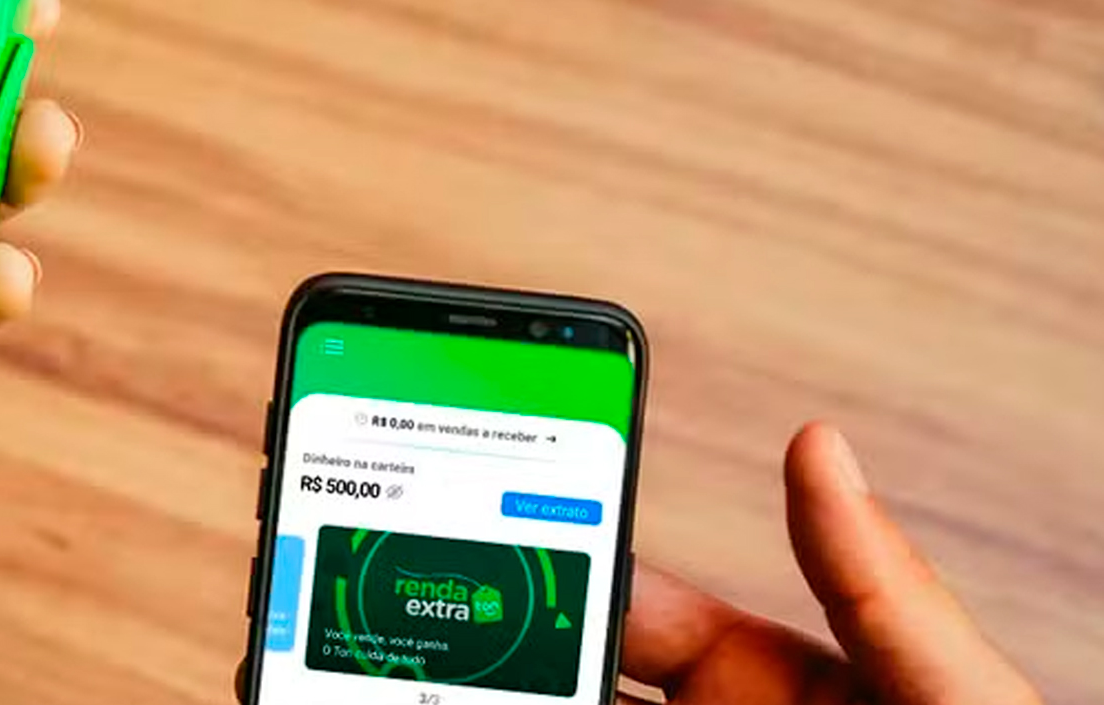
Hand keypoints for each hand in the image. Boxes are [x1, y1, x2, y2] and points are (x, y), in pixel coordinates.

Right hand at [231, 423, 1041, 704]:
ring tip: (355, 684)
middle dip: (456, 644)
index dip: (536, 562)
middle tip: (366, 619)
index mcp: (760, 680)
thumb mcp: (939, 693)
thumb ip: (875, 586)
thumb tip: (818, 444)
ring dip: (442, 697)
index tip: (452, 528)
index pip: (623, 604)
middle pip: (546, 677)